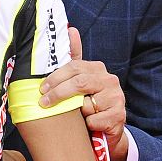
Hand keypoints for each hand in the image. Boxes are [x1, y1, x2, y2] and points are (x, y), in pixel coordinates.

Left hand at [40, 27, 127, 160]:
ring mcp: (117, 97)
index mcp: (97, 69)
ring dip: (76, 112)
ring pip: (86, 104)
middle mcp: (109, 80)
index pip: (74, 67)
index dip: (55, 78)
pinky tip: (88, 126)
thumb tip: (70, 29)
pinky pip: (95, 120)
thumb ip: (73, 59)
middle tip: (44, 103)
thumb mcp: (79, 82)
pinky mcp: (119, 115)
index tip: (41, 89)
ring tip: (74, 116)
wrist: (107, 130)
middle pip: (79, 83)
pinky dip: (87, 124)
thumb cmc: (88, 104)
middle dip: (58, 93)